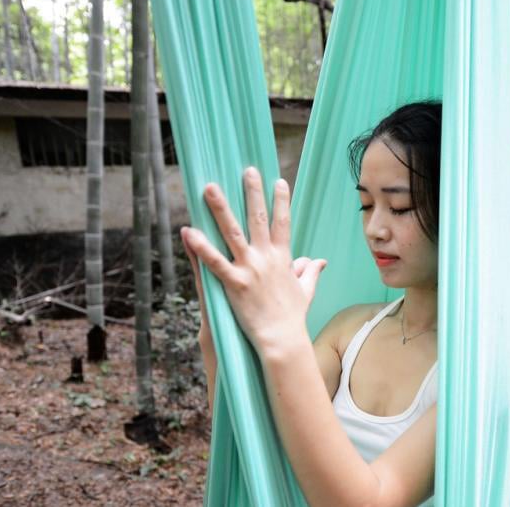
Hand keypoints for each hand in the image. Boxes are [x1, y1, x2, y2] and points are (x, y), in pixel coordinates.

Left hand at [182, 167, 326, 356]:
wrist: (282, 339)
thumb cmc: (293, 316)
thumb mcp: (306, 290)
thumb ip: (311, 272)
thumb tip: (321, 261)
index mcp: (283, 258)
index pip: (282, 222)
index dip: (281, 201)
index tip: (278, 180)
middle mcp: (266, 258)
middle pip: (258, 218)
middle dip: (252, 192)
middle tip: (247, 170)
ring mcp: (250, 269)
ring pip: (232, 232)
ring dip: (220, 208)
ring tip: (209, 187)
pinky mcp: (235, 284)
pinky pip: (214, 262)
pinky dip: (200, 247)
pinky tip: (187, 231)